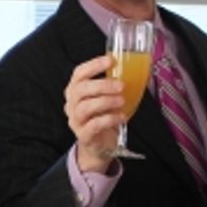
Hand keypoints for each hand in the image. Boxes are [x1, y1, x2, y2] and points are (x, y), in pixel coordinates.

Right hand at [65, 54, 126, 173]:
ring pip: (85, 107)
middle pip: (80, 89)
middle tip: (120, 85)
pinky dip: (109, 119)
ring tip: (121, 101)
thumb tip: (135, 69)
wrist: (100, 145)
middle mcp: (72, 104)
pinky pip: (94, 125)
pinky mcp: (83, 135)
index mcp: (76, 90)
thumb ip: (114, 85)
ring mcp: (76, 120)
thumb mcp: (107, 98)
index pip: (79, 73)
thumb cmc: (103, 116)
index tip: (110, 61)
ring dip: (106, 101)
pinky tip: (121, 117)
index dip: (93, 65)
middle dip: (102, 85)